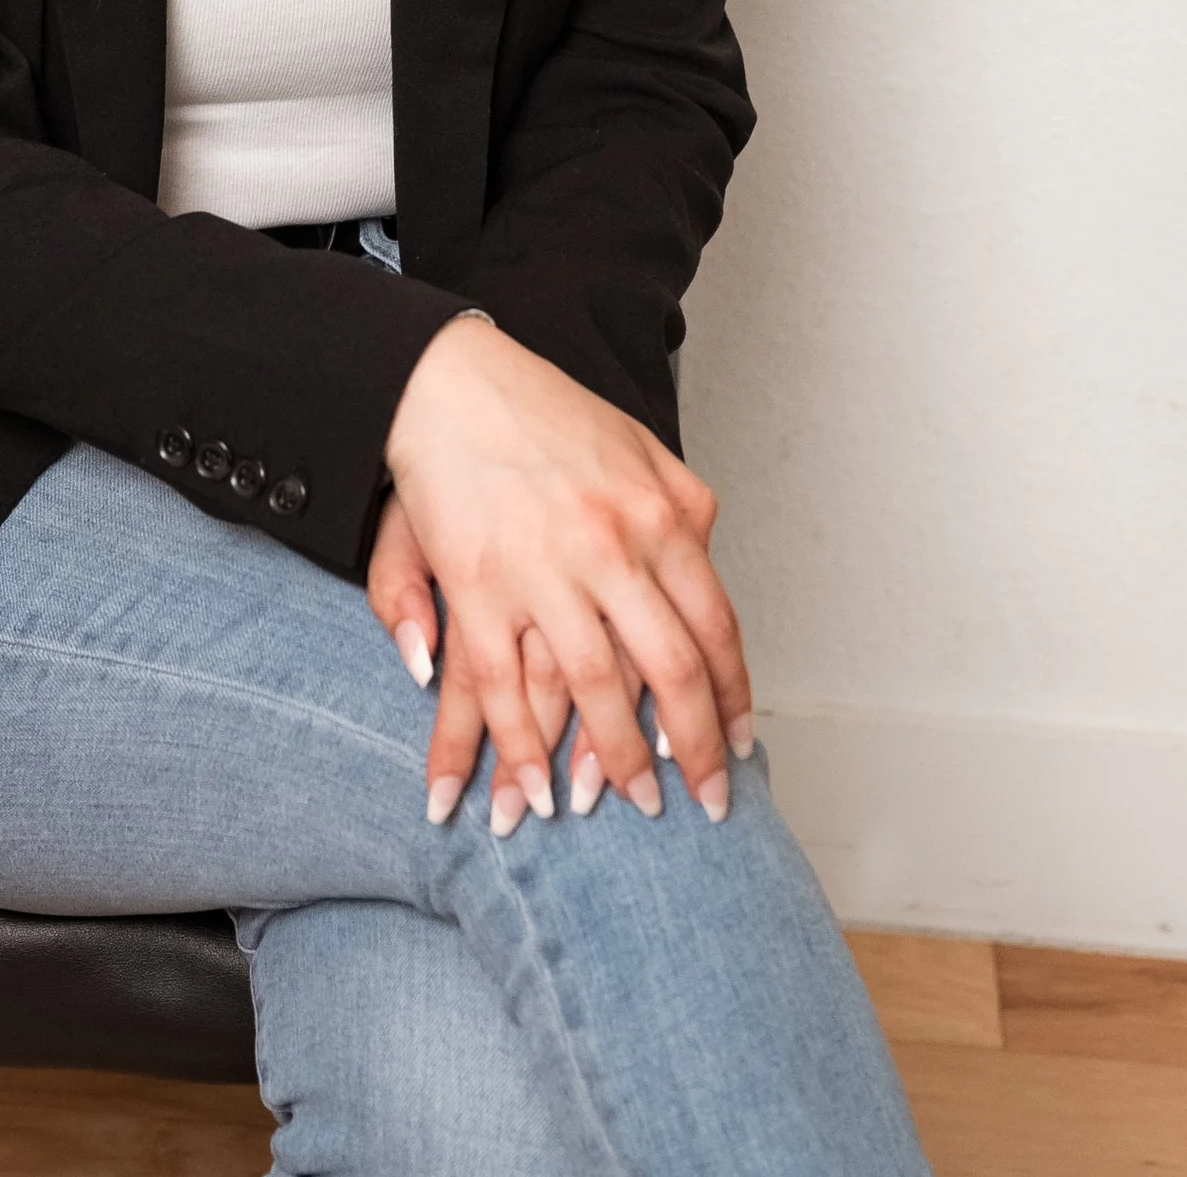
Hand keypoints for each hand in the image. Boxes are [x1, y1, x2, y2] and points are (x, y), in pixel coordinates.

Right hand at [382, 317, 753, 828]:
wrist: (450, 380)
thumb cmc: (545, 411)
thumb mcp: (638, 444)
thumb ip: (683, 505)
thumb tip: (706, 554)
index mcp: (658, 515)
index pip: (713, 627)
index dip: (730, 697)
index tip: (736, 746)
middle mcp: (612, 547)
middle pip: (670, 672)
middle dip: (692, 751)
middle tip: (706, 804)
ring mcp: (545, 570)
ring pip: (597, 691)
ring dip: (617, 763)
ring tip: (634, 807)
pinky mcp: (480, 586)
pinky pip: (506, 687)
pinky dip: (522, 748)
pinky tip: (536, 791)